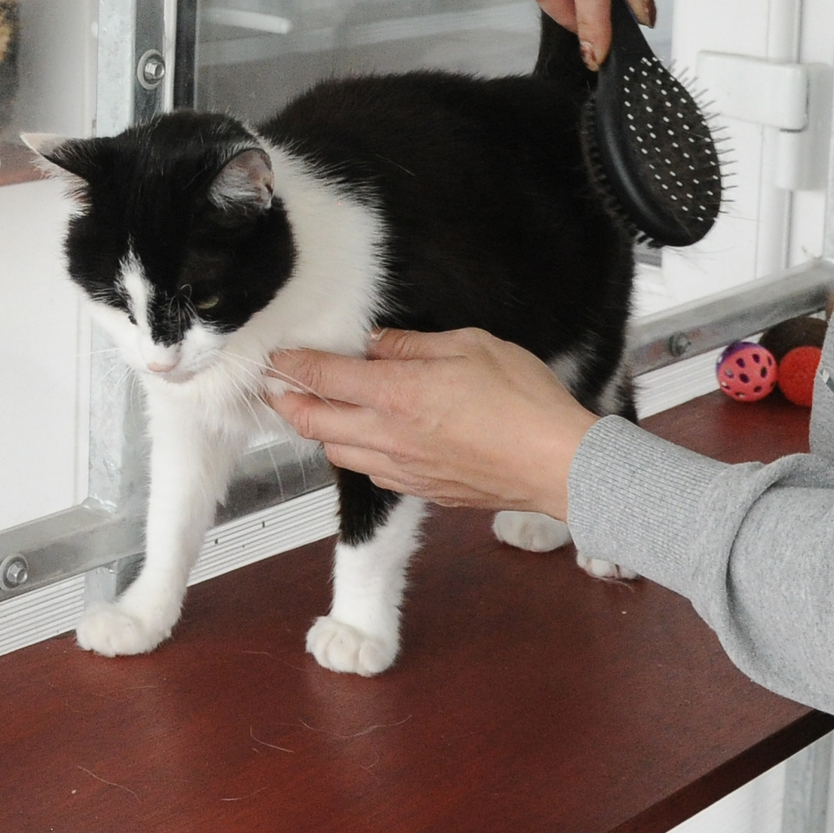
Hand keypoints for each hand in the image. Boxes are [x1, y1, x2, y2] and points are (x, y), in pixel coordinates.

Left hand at [268, 331, 603, 518]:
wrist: (558, 465)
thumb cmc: (524, 401)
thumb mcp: (471, 346)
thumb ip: (414, 345)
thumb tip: (376, 342)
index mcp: (398, 393)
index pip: (324, 377)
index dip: (292, 365)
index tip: (275, 357)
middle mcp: (389, 435)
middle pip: (314, 423)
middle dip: (287, 403)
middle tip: (275, 387)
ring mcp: (403, 468)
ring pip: (336, 453)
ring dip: (318, 431)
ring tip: (315, 411)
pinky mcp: (421, 490)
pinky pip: (370, 472)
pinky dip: (354, 454)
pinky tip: (364, 439)